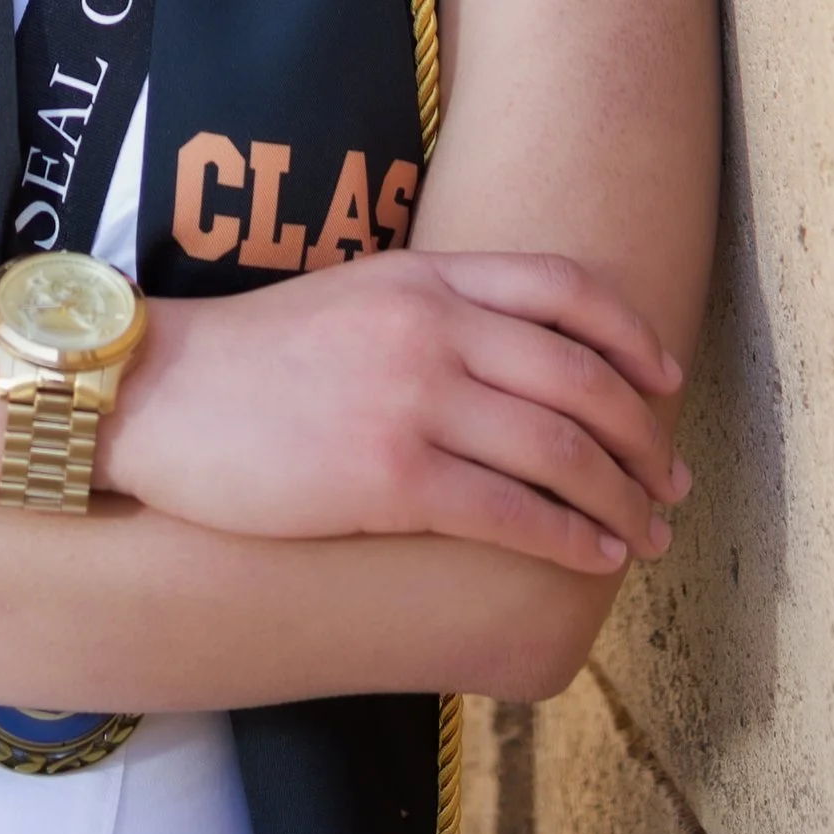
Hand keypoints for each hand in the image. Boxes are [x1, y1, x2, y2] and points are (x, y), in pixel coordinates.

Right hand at [103, 249, 688, 576]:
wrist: (160, 395)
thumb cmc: (254, 358)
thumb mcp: (355, 298)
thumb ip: (434, 309)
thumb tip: (514, 354)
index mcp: (425, 276)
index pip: (565, 287)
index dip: (632, 335)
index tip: (666, 377)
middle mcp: (432, 327)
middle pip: (581, 376)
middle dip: (645, 435)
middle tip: (673, 478)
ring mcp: (413, 399)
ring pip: (561, 450)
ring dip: (623, 496)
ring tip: (649, 531)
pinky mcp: (389, 477)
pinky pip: (511, 511)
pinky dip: (570, 537)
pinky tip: (594, 556)